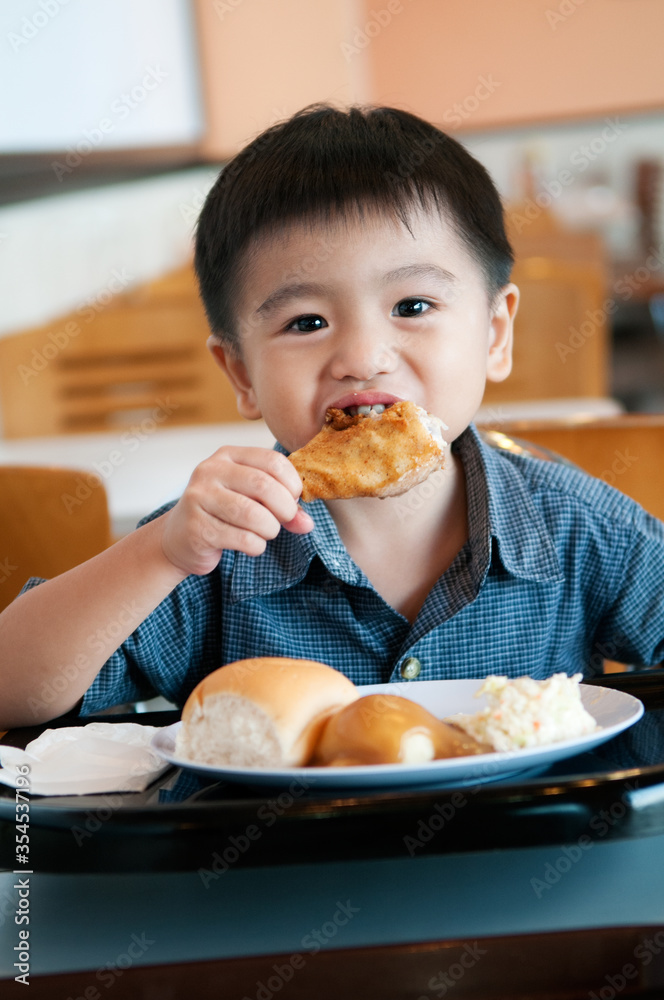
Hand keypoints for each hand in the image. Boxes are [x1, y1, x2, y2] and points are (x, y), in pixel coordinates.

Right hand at [160, 447, 313, 575]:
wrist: (179, 538)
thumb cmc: (224, 514)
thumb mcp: (252, 500)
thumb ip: (282, 506)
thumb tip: (307, 523)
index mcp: (228, 456)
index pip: (272, 460)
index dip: (293, 483)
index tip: (294, 500)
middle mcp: (210, 471)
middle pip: (263, 485)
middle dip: (285, 508)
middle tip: (285, 520)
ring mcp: (199, 498)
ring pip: (252, 514)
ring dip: (270, 529)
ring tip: (267, 533)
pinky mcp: (197, 527)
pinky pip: (242, 539)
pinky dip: (256, 546)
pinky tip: (251, 545)